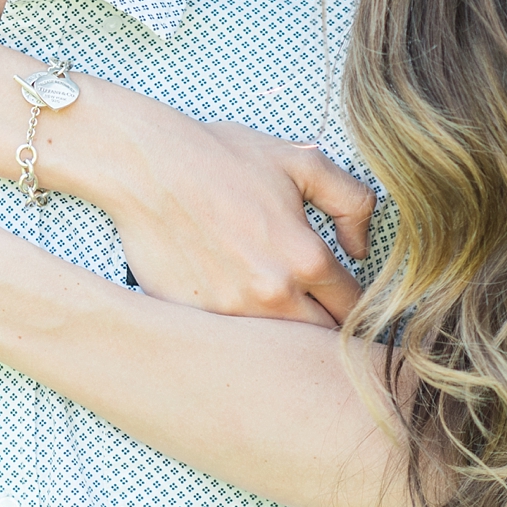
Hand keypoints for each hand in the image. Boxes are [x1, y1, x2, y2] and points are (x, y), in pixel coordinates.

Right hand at [90, 114, 374, 327]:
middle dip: (324, 326)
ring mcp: (230, 314)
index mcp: (306, 259)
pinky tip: (231, 305)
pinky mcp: (193, 319)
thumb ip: (352, 201)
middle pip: (321, 340)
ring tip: (273, 308)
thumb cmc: (220, 157)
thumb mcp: (301, 160)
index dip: (356, 304)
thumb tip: (360, 249)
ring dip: (282, 334)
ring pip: (277, 349)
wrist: (145, 165)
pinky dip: (237, 334)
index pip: (355, 308)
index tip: (343, 296)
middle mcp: (272, 296)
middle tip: (314, 307)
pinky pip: (229, 343)